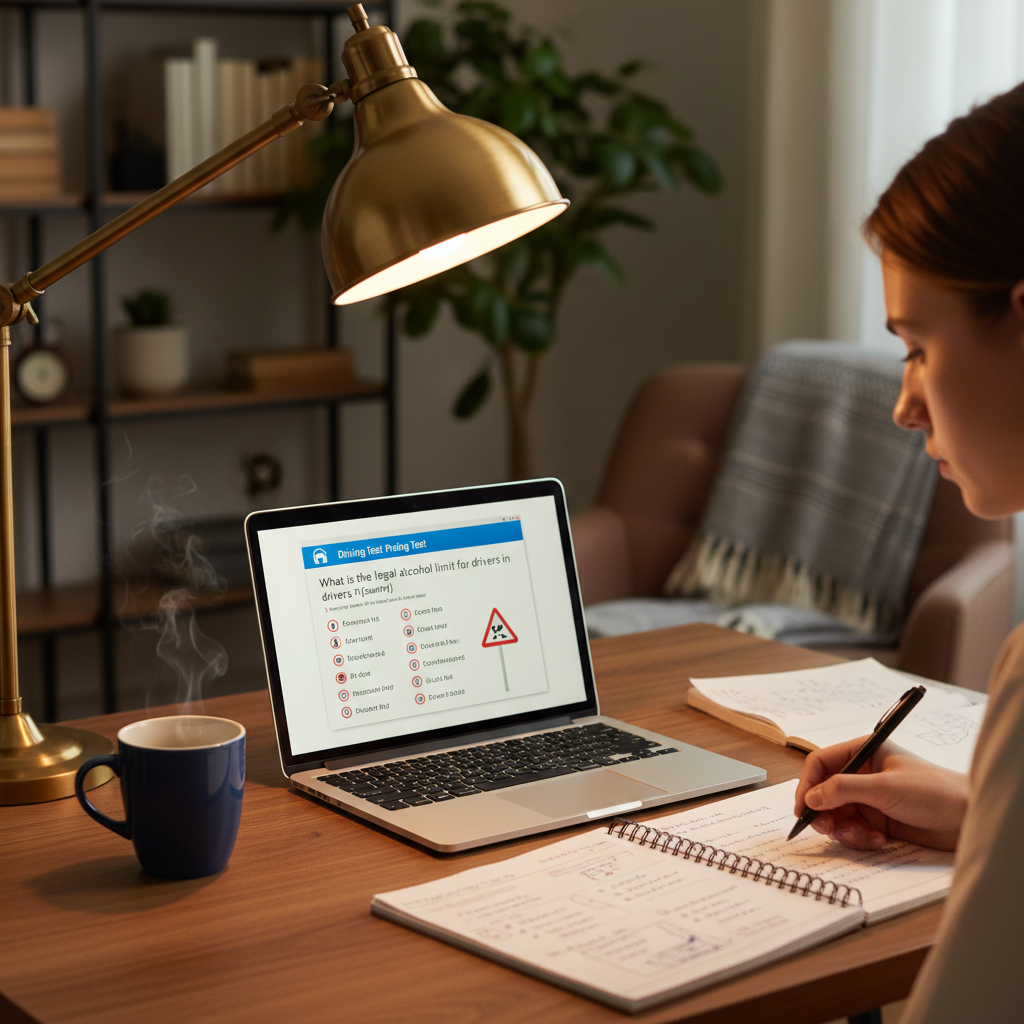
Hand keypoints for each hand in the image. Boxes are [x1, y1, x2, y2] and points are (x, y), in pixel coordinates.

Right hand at [793, 738, 968, 850]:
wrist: (968, 819)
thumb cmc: (934, 791)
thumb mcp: (884, 787)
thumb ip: (843, 789)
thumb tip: (811, 797)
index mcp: (863, 753)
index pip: (821, 763)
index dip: (808, 784)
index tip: (803, 807)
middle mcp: (863, 774)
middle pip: (825, 792)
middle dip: (823, 812)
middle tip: (826, 829)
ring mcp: (870, 798)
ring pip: (838, 815)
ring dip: (844, 829)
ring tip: (862, 836)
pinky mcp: (879, 820)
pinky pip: (855, 830)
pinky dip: (861, 838)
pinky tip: (879, 839)